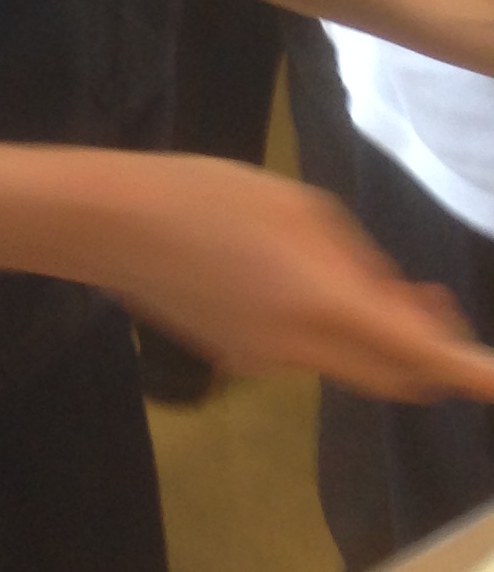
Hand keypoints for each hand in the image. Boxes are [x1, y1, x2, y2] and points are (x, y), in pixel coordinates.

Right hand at [104, 155, 491, 403]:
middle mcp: (299, 349)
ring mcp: (265, 361)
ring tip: (344, 267)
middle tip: (436, 307)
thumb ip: (357, 260)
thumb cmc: (208, 194)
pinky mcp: (236, 359)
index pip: (419, 355)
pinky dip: (324, 328)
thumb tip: (395, 302)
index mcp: (322, 303)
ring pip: (347, 361)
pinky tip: (292, 280)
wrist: (113, 225)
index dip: (470, 372)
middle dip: (428, 355)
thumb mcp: (298, 206)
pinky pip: (303, 352)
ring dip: (370, 332)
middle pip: (392, 377)